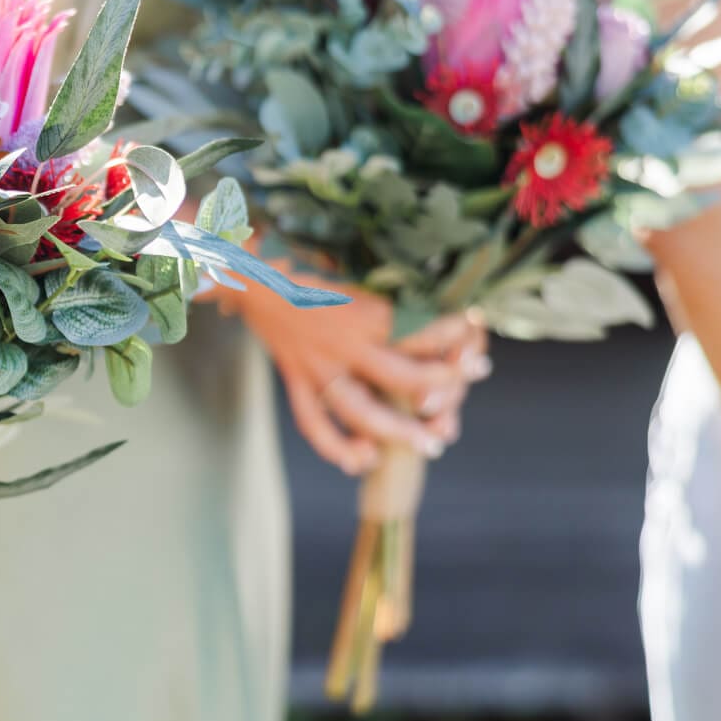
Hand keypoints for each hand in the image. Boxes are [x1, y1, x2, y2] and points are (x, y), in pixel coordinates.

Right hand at [221, 272, 491, 475]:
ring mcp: (316, 366)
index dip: (452, 332)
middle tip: (473, 381)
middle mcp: (342, 343)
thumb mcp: (347, 262)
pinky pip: (314, 422)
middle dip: (443, 385)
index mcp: (359, 309)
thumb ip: (383, 281)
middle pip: (401, 375)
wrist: (244, 272)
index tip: (477, 328)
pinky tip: (360, 461)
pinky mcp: (296, 379)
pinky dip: (336, 447)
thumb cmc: (301, 258)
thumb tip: (433, 285)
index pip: (418, 327)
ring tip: (432, 445)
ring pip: (361, 411)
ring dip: (398, 431)